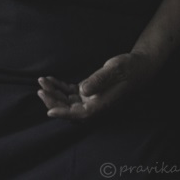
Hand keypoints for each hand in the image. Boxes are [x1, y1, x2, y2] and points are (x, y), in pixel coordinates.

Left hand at [37, 51, 157, 120]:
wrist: (139, 66)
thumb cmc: (128, 68)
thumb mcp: (114, 70)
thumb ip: (99, 80)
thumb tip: (83, 90)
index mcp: (101, 105)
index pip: (79, 114)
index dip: (63, 113)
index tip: (49, 112)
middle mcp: (95, 105)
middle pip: (69, 109)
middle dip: (53, 101)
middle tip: (41, 89)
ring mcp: (91, 99)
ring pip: (68, 101)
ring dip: (54, 93)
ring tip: (42, 81)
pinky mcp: (89, 91)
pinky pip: (71, 93)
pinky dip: (60, 87)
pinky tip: (51, 80)